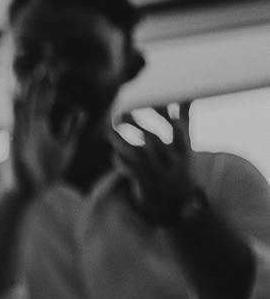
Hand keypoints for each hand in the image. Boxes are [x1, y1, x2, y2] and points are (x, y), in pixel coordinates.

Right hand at [7, 68, 82, 195]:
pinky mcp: (15, 146)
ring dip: (29, 95)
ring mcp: (21, 135)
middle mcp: (28, 127)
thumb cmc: (45, 170)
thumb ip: (71, 128)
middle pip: (34, 101)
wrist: (30, 191)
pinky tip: (17, 100)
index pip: (43, 101)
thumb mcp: (65, 146)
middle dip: (40, 85)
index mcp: (39, 127)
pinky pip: (15, 127)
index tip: (54, 70)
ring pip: (24, 110)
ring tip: (34, 77)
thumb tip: (79, 108)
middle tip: (46, 66)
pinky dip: (16, 113)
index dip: (48, 86)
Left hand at [114, 102, 202, 225]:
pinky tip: (115, 154)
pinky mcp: (146, 186)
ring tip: (110, 131)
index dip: (166, 115)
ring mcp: (160, 175)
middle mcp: (174, 162)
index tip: (153, 100)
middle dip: (137, 125)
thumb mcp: (187, 145)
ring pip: (137, 156)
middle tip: (121, 113)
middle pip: (153, 140)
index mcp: (185, 150)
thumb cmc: (180, 166)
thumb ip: (186, 121)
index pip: (178, 129)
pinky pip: (131, 171)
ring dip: (122, 142)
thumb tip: (188, 96)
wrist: (181, 203)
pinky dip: (121, 162)